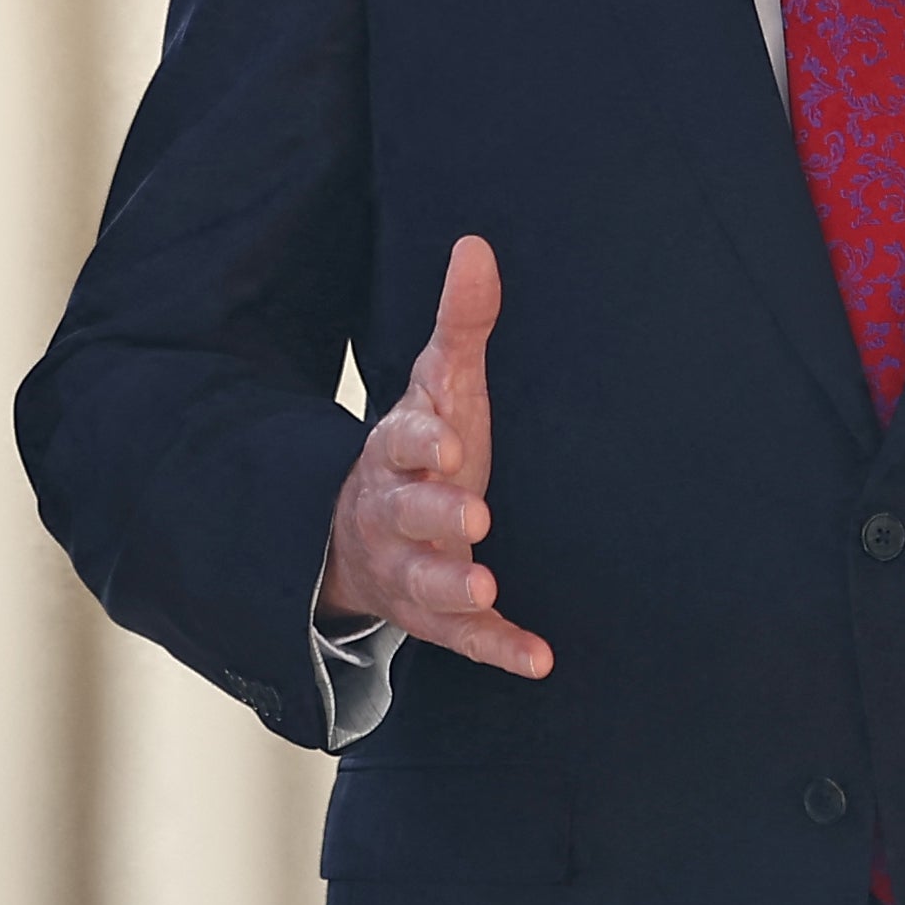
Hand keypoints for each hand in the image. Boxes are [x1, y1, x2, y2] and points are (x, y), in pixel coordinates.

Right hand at [326, 235, 547, 679]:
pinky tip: (540, 659)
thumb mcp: (439, 387)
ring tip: (486, 587)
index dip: (423, 443)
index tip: (450, 442)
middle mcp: (394, 514)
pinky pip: (465, 640)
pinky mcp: (438, 619)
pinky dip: (500, 649)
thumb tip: (476, 245)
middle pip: (407, 513)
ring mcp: (411, 570)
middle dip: (435, 514)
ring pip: (425, 582)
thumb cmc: (423, 449)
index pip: (402, 441)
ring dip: (455, 586)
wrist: (363, 537)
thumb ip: (461, 324)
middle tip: (474, 517)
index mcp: (395, 453)